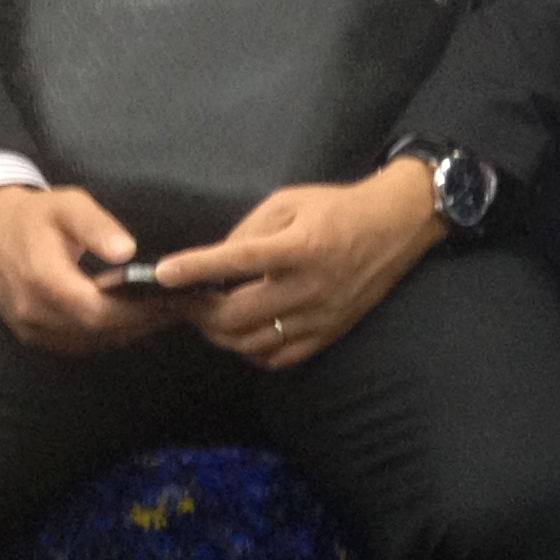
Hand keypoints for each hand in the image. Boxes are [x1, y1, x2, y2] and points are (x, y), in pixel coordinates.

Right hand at [0, 183, 171, 353]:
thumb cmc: (34, 214)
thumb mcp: (68, 205)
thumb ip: (97, 227)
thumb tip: (127, 252)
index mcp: (44, 279)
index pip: (98, 311)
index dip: (137, 311)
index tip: (171, 300)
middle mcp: (33, 312)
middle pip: (97, 331)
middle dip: (140, 322)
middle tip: (177, 308)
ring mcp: (29, 327)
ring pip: (88, 343)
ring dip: (126, 332)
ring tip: (162, 314)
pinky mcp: (29, 334)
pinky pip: (74, 344)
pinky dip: (105, 336)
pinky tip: (130, 321)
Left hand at [151, 159, 443, 369]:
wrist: (396, 227)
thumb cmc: (338, 208)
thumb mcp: (290, 201)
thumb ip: (250, 231)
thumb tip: (215, 263)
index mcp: (298, 248)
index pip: (237, 260)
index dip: (196, 268)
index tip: (162, 274)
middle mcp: (308, 287)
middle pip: (237, 315)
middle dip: (199, 311)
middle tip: (182, 301)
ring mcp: (319, 316)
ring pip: (253, 342)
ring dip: (220, 334)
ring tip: (208, 317)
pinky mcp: (328, 333)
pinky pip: (279, 357)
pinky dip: (252, 350)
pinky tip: (244, 333)